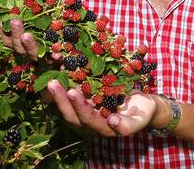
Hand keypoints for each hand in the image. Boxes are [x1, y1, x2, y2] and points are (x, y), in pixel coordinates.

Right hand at [0, 19, 63, 60]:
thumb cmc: (43, 46)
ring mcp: (40, 59)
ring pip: (33, 52)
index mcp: (20, 45)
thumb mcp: (34, 32)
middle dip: (16, 33)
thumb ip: (27, 22)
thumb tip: (7, 13)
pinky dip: (54, 57)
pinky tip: (58, 55)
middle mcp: (27, 53)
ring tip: (26, 36)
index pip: (7, 38)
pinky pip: (53, 60)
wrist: (58, 69)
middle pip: (18, 44)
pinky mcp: (53, 63)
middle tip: (14, 21)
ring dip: (29, 44)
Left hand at [47, 80, 161, 136]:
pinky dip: (62, 81)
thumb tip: (112, 122)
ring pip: (65, 103)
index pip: (86, 119)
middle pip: (69, 113)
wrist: (142, 105)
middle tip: (52, 83)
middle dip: (59, 99)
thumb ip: (128, 125)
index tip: (72, 92)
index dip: (78, 107)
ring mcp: (84, 109)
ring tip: (49, 74)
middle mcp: (88, 121)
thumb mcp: (140, 119)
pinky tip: (58, 66)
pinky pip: (69, 91)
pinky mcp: (84, 99)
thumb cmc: (143, 112)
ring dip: (56, 91)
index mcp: (101, 128)